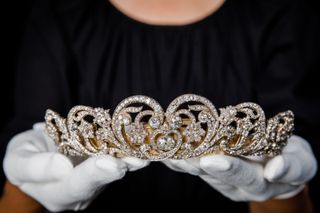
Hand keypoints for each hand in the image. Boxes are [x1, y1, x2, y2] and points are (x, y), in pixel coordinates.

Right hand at [3, 123, 148, 211]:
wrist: (37, 151)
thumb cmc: (25, 155)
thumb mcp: (17, 160)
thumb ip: (34, 167)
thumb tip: (61, 166)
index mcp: (56, 194)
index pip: (75, 186)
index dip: (92, 174)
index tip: (107, 162)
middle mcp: (80, 192)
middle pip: (101, 181)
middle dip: (119, 167)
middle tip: (134, 159)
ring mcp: (95, 180)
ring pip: (114, 170)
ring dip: (131, 160)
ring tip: (145, 151)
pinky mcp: (105, 165)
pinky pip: (119, 158)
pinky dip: (130, 150)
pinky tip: (142, 142)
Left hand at [163, 135, 316, 200]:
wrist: (278, 163)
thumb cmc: (292, 159)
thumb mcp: (302, 161)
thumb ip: (293, 167)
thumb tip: (275, 170)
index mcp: (260, 183)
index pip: (244, 177)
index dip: (229, 168)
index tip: (212, 160)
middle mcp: (236, 185)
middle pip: (214, 174)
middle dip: (195, 161)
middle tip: (179, 151)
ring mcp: (220, 178)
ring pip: (197, 169)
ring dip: (180, 157)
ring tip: (166, 146)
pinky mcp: (209, 170)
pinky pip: (191, 163)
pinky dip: (176, 154)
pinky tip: (162, 148)